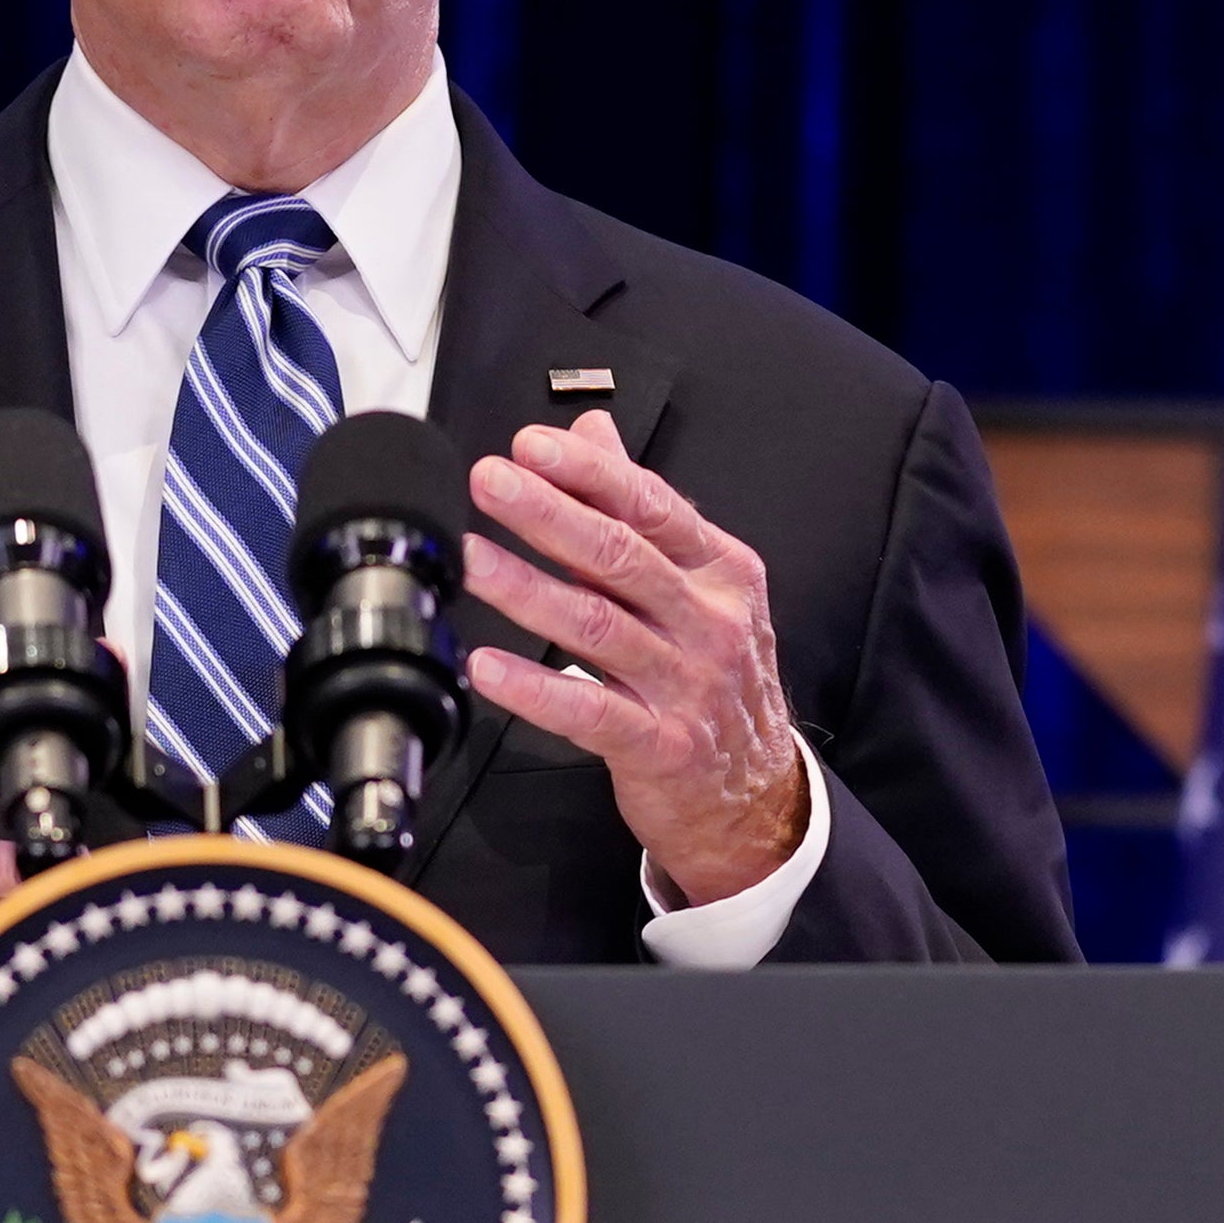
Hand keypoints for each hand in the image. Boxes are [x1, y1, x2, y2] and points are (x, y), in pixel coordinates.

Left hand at [460, 412, 810, 907]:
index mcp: (720, 570)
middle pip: (620, 555)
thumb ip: (640, 507)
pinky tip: (486, 666)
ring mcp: (686, 684)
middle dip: (548, 512)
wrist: (753, 790)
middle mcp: (708, 621)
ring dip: (526, 589)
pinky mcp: (658, 744)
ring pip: (597, 627)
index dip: (589, 472)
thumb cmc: (715, 676)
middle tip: (489, 482)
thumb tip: (593, 431)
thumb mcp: (699, 584)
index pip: (652, 505)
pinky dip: (533, 688)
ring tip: (470, 561)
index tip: (530, 446)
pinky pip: (587, 710)